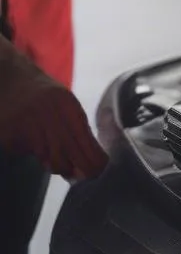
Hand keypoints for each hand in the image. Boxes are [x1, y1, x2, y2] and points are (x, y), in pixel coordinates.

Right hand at [0, 44, 107, 178]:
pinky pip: (28, 153)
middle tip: (82, 175)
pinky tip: (29, 136)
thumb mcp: (65, 105)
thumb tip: (84, 165)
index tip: (99, 171)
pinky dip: (31, 151)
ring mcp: (27, 124)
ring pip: (48, 158)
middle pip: (69, 153)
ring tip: (53, 153)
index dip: (93, 160)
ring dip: (54, 162)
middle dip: (79, 169)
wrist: (9, 78)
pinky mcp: (9, 134)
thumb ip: (76, 130)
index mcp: (67, 105)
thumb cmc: (44, 96)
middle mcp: (48, 114)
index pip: (85, 140)